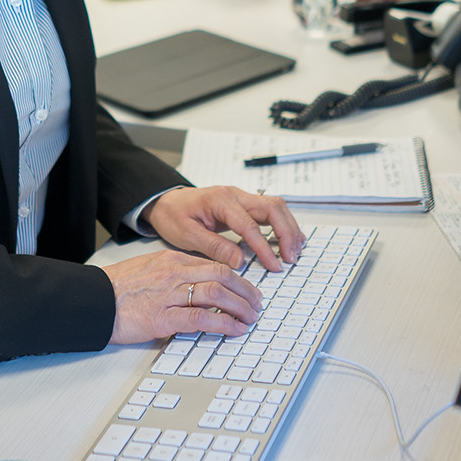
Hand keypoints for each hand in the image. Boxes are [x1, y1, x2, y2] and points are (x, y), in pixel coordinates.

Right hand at [99, 249, 261, 344]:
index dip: (237, 278)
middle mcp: (173, 273)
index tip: (247, 290)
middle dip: (245, 291)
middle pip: (222, 275)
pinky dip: (223, 323)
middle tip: (257, 304)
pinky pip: (200, 318)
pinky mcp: (162, 317)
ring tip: (250, 318)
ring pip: (216, 293)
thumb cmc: (116, 289)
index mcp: (170, 260)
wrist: (92, 300)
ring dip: (240, 307)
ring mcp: (168, 294)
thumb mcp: (147, 270)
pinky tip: (234, 329)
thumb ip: (172, 274)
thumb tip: (196, 285)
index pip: (213, 264)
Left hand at [145, 186, 303, 272]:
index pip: (250, 225)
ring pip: (275, 207)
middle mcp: (235, 195)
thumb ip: (214, 247)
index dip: (264, 247)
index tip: (274, 265)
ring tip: (295, 250)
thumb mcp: (186, 234)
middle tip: (291, 257)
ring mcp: (241, 198)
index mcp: (220, 201)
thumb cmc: (173, 215)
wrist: (165, 202)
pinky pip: (270, 211)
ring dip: (289, 227)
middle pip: (272, 208)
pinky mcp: (243, 205)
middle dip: (286, 233)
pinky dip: (283, 224)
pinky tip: (289, 239)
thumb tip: (239, 261)